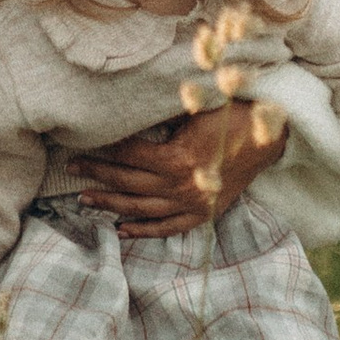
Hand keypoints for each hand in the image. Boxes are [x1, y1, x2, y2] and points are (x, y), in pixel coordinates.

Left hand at [70, 101, 283, 238]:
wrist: (269, 136)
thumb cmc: (229, 114)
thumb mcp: (193, 109)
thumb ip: (160, 116)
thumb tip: (125, 112)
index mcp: (177, 158)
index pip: (129, 154)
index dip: (104, 147)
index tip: (83, 141)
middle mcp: (181, 186)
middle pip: (127, 182)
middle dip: (96, 174)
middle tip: (70, 167)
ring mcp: (192, 204)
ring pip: (141, 209)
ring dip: (110, 204)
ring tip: (84, 199)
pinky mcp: (202, 214)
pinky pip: (167, 228)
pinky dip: (143, 230)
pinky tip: (121, 229)